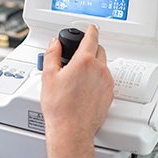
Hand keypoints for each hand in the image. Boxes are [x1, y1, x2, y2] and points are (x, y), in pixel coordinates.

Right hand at [40, 25, 113, 157]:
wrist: (71, 130)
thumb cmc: (59, 107)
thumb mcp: (48, 76)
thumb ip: (52, 54)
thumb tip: (54, 43)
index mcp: (84, 61)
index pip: (92, 37)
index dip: (90, 30)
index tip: (90, 28)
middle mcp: (99, 69)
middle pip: (99, 50)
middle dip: (90, 48)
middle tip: (79, 54)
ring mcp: (106, 82)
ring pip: (103, 65)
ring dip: (94, 64)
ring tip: (79, 74)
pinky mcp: (109, 94)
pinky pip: (106, 79)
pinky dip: (98, 78)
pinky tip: (86, 87)